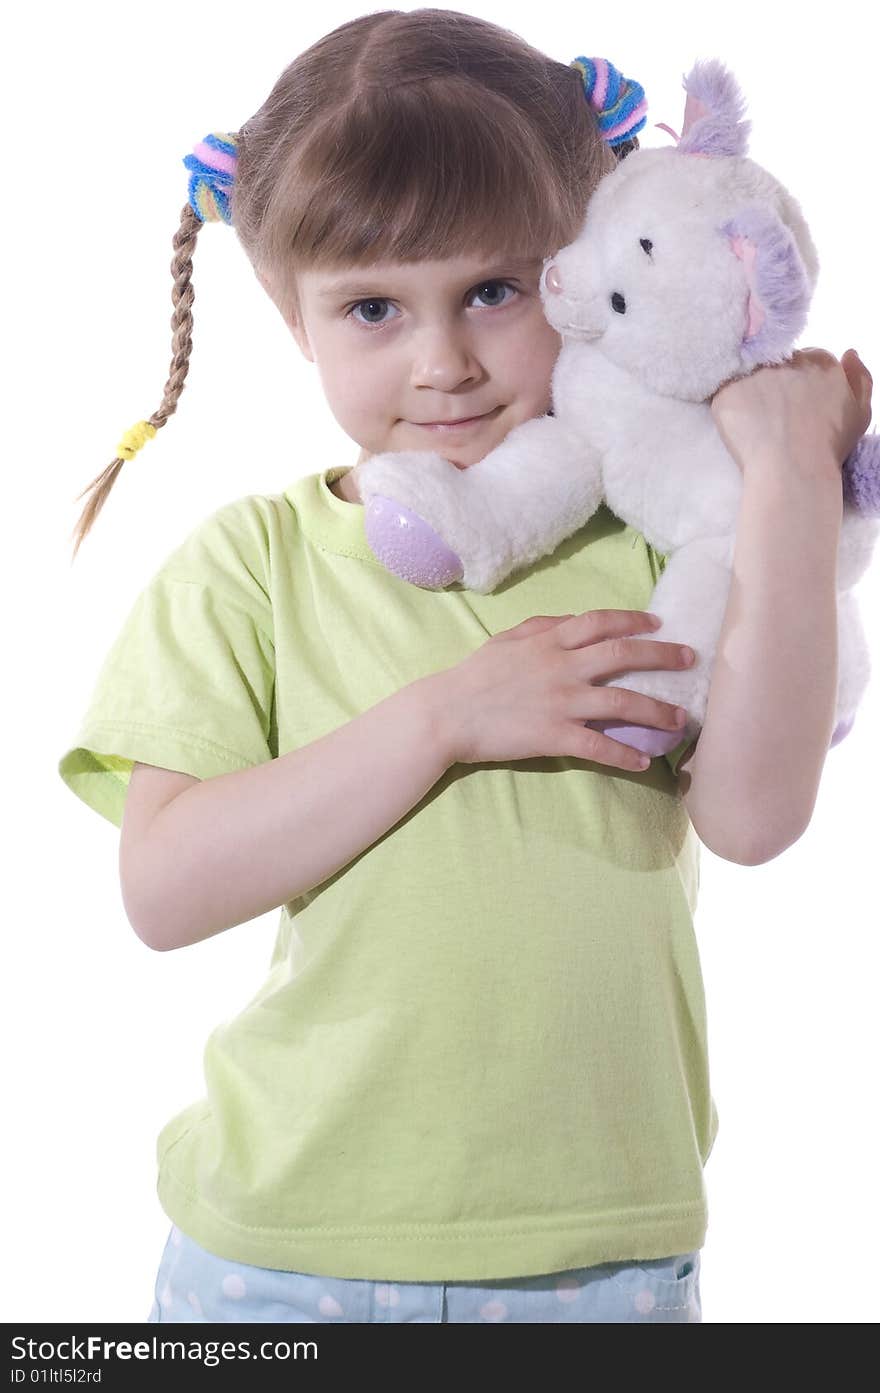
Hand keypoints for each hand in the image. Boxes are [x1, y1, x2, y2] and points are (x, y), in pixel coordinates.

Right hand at [425, 610, 694, 769]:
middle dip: (663, 656)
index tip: (659, 623)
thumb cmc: (474, 675)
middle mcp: (563, 667)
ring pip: (623, 704)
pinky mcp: (555, 736)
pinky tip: (643, 763)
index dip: (634, 620)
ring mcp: (562, 702)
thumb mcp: (507, 639)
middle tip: (691, 660)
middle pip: (624, 656)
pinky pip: (599, 747)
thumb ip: (542, 626)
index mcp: (550, 641)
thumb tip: (572, 620)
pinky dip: (624, 756)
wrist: (447, 713)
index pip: (602, 622)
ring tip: (680, 721)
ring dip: (657, 712)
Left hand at [710, 347, 872, 475]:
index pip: (803, 361)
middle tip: (775, 416)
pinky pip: (726, 393)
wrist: (793, 471)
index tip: (795, 406)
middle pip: (776, 364)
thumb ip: (860, 378)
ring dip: (751, 393)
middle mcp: (787, 359)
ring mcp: (755, 372)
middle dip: (774, 385)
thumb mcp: (860, 413)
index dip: (798, 385)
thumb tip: (849, 353)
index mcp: (820, 360)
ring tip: (758, 423)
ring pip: (749, 375)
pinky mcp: (728, 389)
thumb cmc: (829, 448)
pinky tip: (742, 429)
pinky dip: (731, 409)